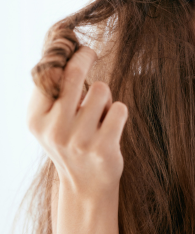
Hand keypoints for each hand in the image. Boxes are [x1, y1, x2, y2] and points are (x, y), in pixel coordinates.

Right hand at [27, 46, 127, 197]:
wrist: (86, 186)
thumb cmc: (71, 142)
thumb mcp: (51, 121)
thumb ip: (54, 92)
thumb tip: (67, 51)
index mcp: (36, 119)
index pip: (49, 74)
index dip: (66, 55)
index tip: (78, 48)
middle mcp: (54, 129)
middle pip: (74, 74)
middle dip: (85, 56)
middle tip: (90, 52)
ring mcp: (79, 140)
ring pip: (101, 89)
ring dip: (105, 97)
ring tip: (99, 115)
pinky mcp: (103, 148)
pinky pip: (119, 108)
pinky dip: (118, 112)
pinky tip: (111, 128)